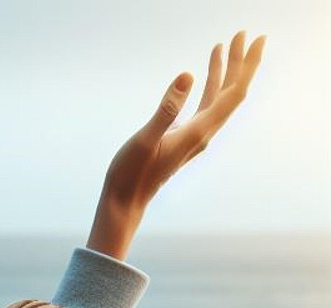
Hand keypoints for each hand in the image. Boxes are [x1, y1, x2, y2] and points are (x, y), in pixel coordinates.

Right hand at [86, 31, 265, 259]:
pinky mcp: (182, 138)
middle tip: (243, 34)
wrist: (124, 202)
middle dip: (240, 62)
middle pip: (230, 92)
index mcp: (199, 131)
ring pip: (217, 98)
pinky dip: (207, 88)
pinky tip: (202, 79)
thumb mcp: (146, 139)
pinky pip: (204, 107)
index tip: (255, 39)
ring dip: (223, 72)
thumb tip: (186, 75)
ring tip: (223, 47)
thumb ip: (166, 108)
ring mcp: (193, 136)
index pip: (234, 92)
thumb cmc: (131, 174)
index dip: (247, 64)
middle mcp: (202, 133)